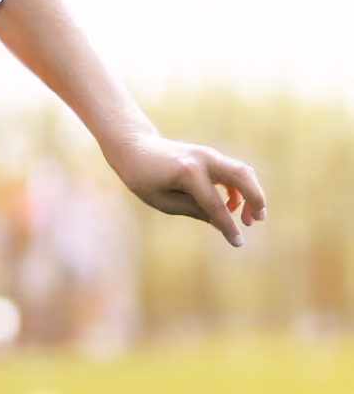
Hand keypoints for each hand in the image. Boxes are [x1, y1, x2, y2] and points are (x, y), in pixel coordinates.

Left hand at [106, 133, 265, 246]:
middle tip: (256, 221)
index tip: (238, 243)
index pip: (214, 204)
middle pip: (241, 177)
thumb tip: (221, 221)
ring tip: (250, 218)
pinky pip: (233, 172)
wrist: (137, 149)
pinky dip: (239, 189)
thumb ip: (194, 210)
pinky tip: (233, 206)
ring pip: (242, 171)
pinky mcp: (212, 156)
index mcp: (188, 172)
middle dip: (255, 199)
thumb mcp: (164, 201)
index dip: (227, 225)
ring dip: (251, 193)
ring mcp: (210, 154)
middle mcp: (204, 159)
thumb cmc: (145, 179)